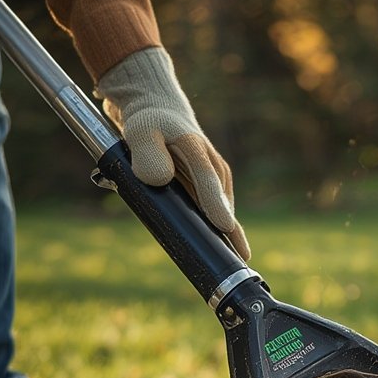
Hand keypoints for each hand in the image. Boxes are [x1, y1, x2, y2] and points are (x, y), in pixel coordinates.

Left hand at [96, 47, 249, 259]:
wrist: (159, 112)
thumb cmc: (149, 121)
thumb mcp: (140, 130)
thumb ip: (147, 153)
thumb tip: (160, 180)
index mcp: (197, 150)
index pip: (208, 182)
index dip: (216, 205)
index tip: (225, 227)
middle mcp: (214, 170)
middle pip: (224, 208)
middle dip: (230, 237)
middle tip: (236, 265)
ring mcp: (216, 184)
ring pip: (222, 218)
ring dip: (221, 240)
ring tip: (227, 265)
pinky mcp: (212, 194)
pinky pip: (214, 219)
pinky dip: (212, 234)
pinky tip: (211, 253)